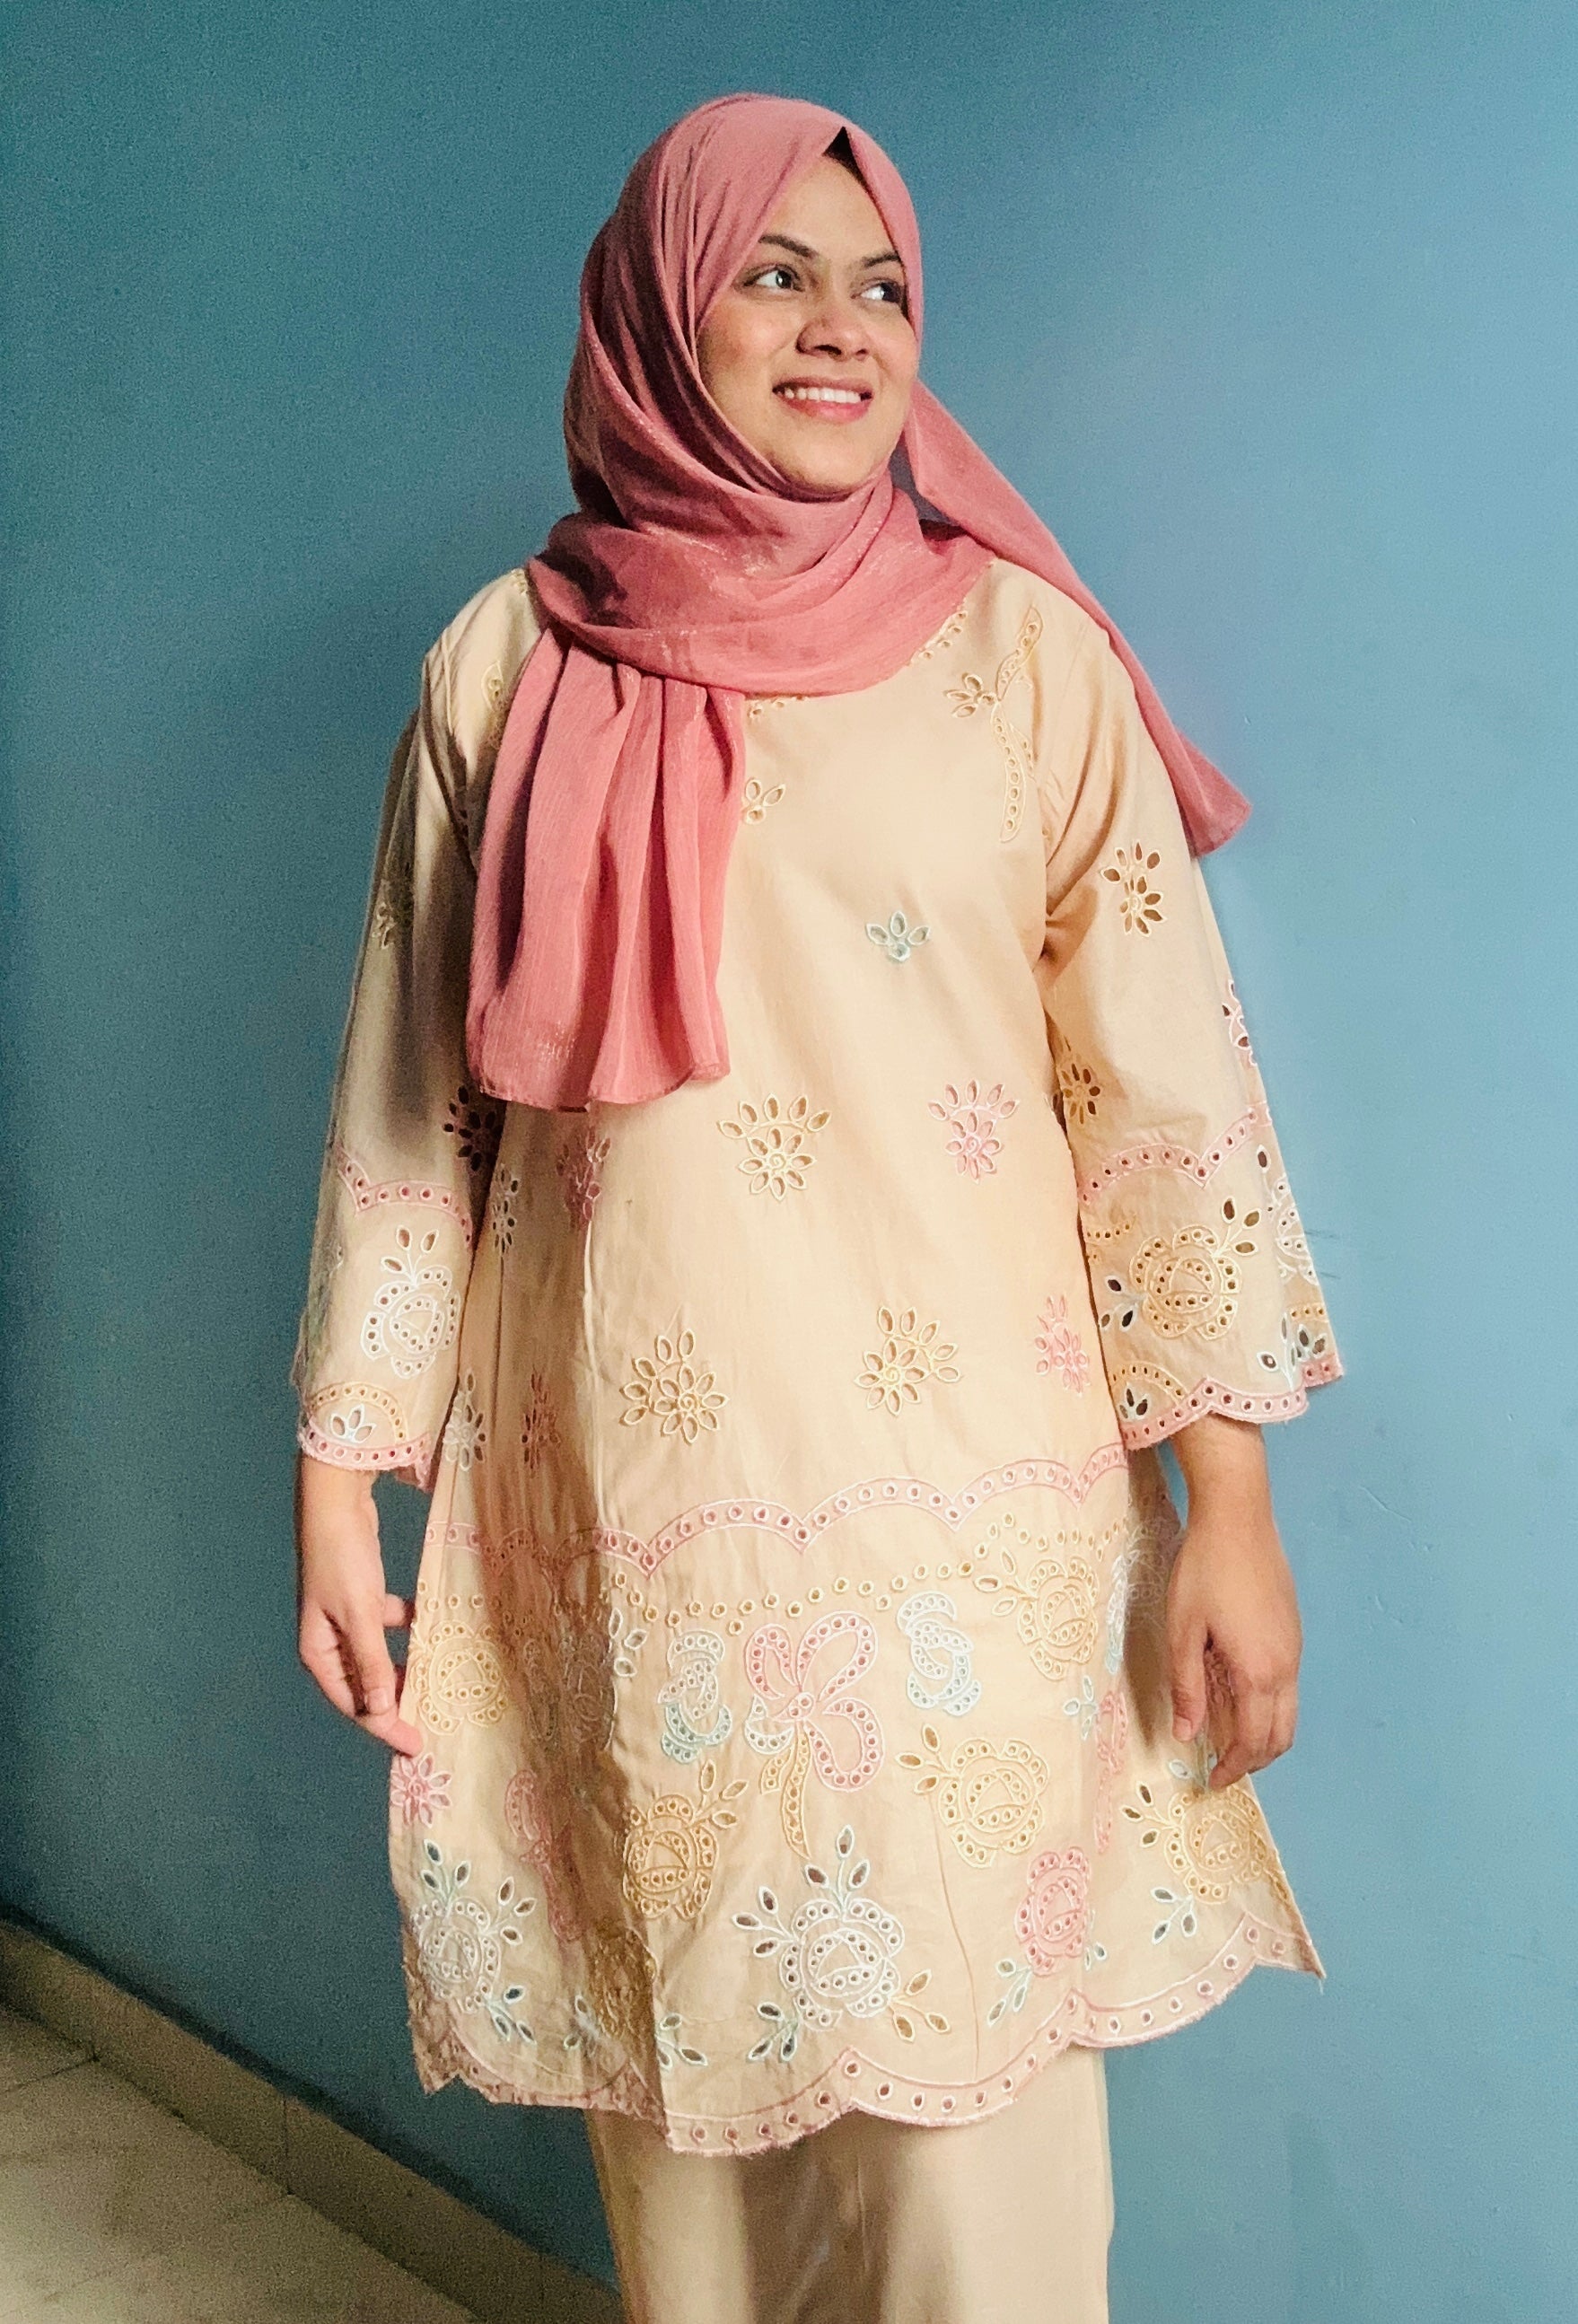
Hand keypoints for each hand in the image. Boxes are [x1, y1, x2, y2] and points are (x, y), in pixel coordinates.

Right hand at [295, 1452, 422, 1754]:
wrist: (337, 1502)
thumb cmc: (343, 1559)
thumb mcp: (359, 1614)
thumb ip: (371, 1662)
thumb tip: (380, 1712)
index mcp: (318, 1653)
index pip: (353, 1704)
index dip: (383, 1726)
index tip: (415, 1745)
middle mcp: (330, 1642)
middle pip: (365, 1685)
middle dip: (395, 1703)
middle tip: (430, 1722)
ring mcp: (347, 1619)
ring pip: (379, 1657)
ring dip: (404, 1669)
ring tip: (437, 1683)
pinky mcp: (364, 1597)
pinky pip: (388, 1627)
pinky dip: (408, 1630)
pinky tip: (431, 1626)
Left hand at [1164, 1414, 1301, 1791]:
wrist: (1239, 1517)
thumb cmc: (1204, 1570)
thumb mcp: (1183, 1630)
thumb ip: (1187, 1687)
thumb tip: (1187, 1736)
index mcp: (1259, 1672)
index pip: (1253, 1741)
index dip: (1233, 1768)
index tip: (1210, 1782)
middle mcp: (1286, 1666)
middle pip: (1281, 1735)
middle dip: (1254, 1761)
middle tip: (1223, 1770)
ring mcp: (1295, 1647)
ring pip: (1290, 1713)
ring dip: (1265, 1736)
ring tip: (1231, 1741)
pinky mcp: (1293, 1630)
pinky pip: (1289, 1686)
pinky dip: (1270, 1708)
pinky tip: (1241, 1698)